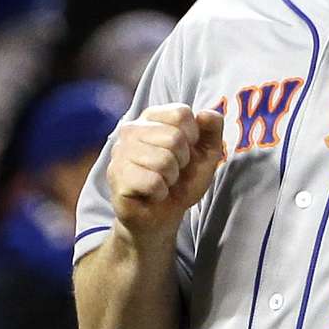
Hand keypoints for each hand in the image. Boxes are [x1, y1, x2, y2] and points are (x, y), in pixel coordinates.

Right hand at [107, 104, 224, 244]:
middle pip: (174, 137)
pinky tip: (153, 193)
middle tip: (173, 171)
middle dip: (182, 161)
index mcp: (152, 117)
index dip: (193, 137)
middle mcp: (131, 129)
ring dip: (171, 178)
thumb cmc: (182, 180)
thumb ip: (212, 128)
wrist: (162, 215)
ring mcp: (119, 152)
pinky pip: (152, 182)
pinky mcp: (116, 177)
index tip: (187, 151)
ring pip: (163, 160)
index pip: (181, 113)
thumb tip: (206, 113)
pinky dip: (160, 192)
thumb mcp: (207, 152)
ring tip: (162, 181)